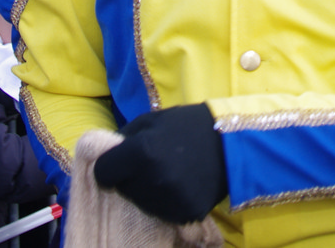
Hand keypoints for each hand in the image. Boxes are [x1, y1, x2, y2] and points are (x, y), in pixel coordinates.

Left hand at [94, 103, 226, 224]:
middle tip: (152, 163)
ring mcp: (169, 200)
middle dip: (130, 178)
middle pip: (122, 189)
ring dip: (148, 191)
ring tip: (169, 173)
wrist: (231, 143)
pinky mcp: (185, 214)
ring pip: (141, 203)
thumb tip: (105, 156)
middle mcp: (151, 180)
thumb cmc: (187, 126)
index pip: (103, 172)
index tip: (119, 163)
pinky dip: (167, 202)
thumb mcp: (151, 121)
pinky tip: (180, 185)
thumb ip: (124, 139)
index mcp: (140, 152)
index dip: (109, 166)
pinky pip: (162, 212)